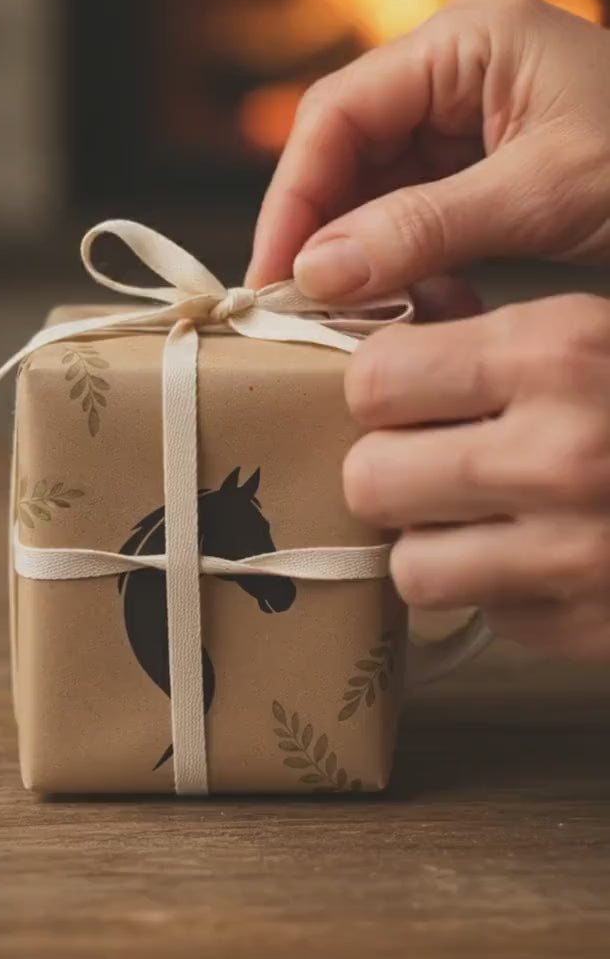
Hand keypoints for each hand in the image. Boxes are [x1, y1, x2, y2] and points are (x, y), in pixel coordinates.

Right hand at [246, 0, 609, 296]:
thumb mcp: (542, 196)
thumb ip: (422, 228)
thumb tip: (316, 271)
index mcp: (464, 40)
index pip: (339, 113)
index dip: (295, 195)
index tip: (276, 273)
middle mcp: (455, 67)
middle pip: (349, 148)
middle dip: (328, 230)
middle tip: (305, 307)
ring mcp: (471, 112)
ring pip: (377, 186)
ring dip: (369, 254)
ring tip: (372, 315)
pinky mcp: (487, 159)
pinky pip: (419, 210)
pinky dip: (413, 262)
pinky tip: (427, 302)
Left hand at [343, 293, 609, 660]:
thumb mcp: (591, 330)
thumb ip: (487, 332)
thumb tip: (378, 340)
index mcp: (558, 352)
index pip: (375, 378)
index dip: (380, 390)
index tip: (402, 397)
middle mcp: (561, 452)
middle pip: (371, 477)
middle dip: (391, 472)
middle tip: (430, 464)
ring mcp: (577, 554)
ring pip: (411, 565)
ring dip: (434, 545)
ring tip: (481, 519)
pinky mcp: (587, 628)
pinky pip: (482, 613)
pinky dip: (496, 591)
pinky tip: (541, 558)